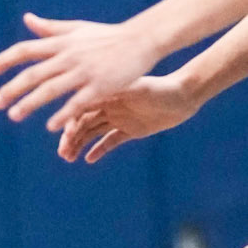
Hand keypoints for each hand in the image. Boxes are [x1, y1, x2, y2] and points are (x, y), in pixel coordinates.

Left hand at [0, 13, 157, 129]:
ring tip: (13, 116)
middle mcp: (68, 56)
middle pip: (34, 73)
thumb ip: (50, 28)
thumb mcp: (77, 28)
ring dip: (30, 103)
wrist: (141, 40)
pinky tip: (50, 127)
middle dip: (12, 88)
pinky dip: (62, 114)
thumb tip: (27, 19)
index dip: (6, 60)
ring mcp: (84, 71)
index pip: (26, 50)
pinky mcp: (100, 86)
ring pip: (50, 89)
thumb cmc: (108, 35)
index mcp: (61, 43)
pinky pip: (76, 103)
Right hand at [57, 71, 199, 162]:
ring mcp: (119, 118)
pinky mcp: (130, 130)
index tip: (65, 135)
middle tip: (63, 153)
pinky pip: (110, 141)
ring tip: (69, 158)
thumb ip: (115, 90)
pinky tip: (88, 159)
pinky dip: (99, 150)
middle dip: (71, 137)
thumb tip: (91, 91)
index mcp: (106, 93)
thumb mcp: (138, 88)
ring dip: (80, 144)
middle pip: (83, 122)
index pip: (80, 107)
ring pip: (93, 133)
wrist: (184, 95)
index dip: (70, 121)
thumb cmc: (161, 88)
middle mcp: (109, 105)